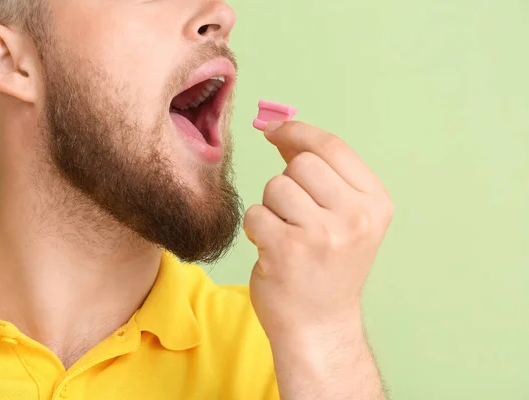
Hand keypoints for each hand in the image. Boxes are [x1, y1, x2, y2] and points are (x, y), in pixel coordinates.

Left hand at [244, 121, 393, 341]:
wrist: (319, 325)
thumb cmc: (328, 267)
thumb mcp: (345, 219)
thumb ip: (322, 174)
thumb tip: (281, 130)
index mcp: (375, 204)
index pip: (332, 147)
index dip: (298, 132)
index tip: (274, 130)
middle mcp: (355, 217)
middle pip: (301, 164)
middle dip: (288, 184)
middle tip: (294, 215)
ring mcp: (322, 234)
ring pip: (276, 186)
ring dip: (272, 208)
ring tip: (286, 235)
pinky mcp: (287, 250)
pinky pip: (255, 213)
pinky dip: (256, 229)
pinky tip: (272, 249)